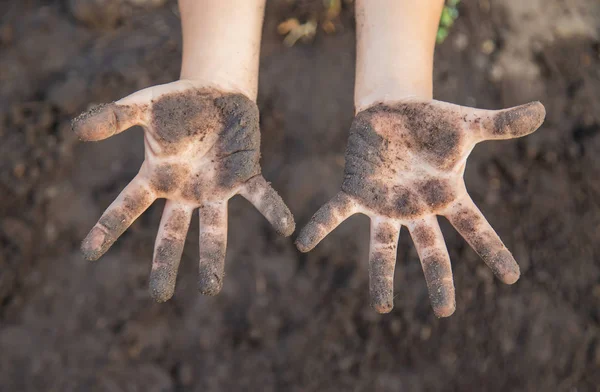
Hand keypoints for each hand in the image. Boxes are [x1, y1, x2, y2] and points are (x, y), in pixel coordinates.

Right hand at [73, 80, 294, 301]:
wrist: (217, 92)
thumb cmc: (178, 102)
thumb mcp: (144, 105)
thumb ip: (115, 117)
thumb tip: (76, 130)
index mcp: (158, 177)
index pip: (128, 206)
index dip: (108, 227)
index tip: (88, 253)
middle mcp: (185, 191)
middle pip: (172, 233)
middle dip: (165, 263)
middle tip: (159, 296)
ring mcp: (215, 187)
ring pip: (213, 229)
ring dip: (212, 257)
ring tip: (210, 290)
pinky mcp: (244, 175)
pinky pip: (260, 196)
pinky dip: (272, 210)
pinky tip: (287, 228)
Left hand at [296, 99, 544, 315]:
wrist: (393, 110)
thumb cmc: (431, 122)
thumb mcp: (468, 124)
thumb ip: (501, 124)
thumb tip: (544, 110)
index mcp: (445, 195)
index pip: (475, 228)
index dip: (493, 251)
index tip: (513, 277)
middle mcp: (416, 208)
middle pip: (431, 250)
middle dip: (439, 279)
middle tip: (446, 312)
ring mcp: (386, 204)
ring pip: (385, 246)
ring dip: (382, 275)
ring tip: (382, 306)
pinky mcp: (357, 191)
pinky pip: (337, 212)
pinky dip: (321, 226)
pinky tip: (304, 244)